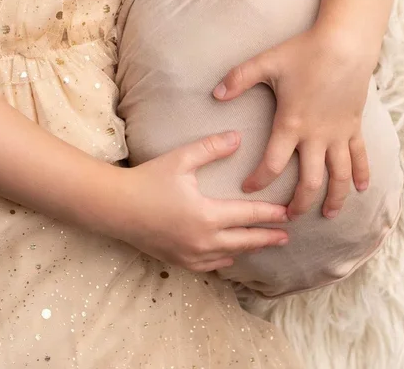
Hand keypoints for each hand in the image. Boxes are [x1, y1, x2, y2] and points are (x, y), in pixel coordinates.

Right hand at [112, 132, 290, 272]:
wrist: (116, 207)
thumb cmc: (148, 180)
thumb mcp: (181, 159)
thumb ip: (211, 148)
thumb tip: (238, 137)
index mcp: (207, 215)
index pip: (249, 216)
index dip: (271, 215)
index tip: (288, 213)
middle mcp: (203, 240)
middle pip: (245, 241)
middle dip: (267, 238)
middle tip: (286, 236)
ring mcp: (191, 254)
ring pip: (229, 256)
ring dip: (248, 250)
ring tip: (262, 244)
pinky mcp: (179, 261)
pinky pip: (210, 265)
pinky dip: (224, 260)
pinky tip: (229, 256)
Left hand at [215, 31, 373, 219]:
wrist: (345, 44)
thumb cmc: (304, 52)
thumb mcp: (266, 62)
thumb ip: (238, 79)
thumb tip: (215, 94)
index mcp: (291, 124)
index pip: (272, 163)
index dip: (258, 180)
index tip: (247, 189)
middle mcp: (316, 136)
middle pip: (310, 181)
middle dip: (299, 203)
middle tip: (288, 216)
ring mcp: (338, 134)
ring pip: (339, 176)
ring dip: (334, 198)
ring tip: (328, 216)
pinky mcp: (354, 126)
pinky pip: (360, 157)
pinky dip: (362, 175)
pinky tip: (361, 190)